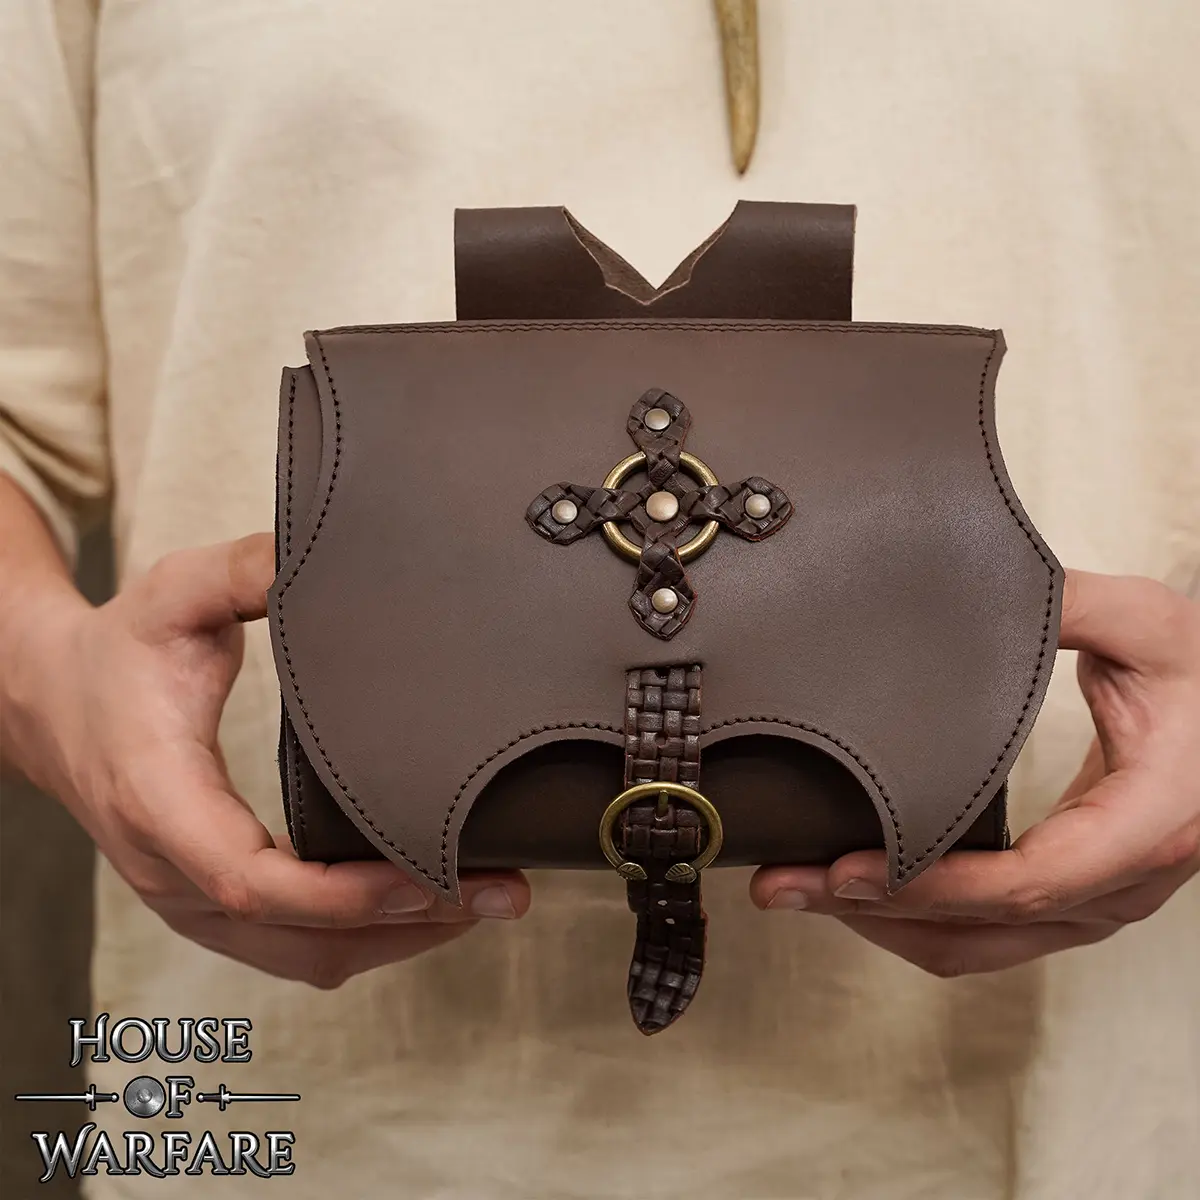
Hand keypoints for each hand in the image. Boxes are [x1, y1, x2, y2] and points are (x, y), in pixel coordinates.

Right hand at [5, 533, 528, 989]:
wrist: (48, 700)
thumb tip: (319, 553)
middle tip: (501, 893)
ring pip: (302, 958)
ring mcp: (187, 898)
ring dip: (396, 941)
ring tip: (482, 903)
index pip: (253, 879)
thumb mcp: (174, 592)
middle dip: (407, 924)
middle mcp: (171, 868)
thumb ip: (246, 569)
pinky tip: (423, 910)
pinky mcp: (207, 903)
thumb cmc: (115, 652)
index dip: (346, 893)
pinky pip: (291, 949)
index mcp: (161, 800)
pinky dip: (363, 939)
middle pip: (298, 938)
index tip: (432, 876)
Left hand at [751, 570, 1199, 976]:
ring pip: (980, 947)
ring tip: (801, 890)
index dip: (930, 886)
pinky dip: (918, 921)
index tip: (844, 870)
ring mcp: (1099, 900)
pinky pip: (991, 934)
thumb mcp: (1150, 625)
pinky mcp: (1075, 898)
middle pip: (983, 928)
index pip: (1027, 882)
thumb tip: (983, 581)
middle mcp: (1122, 881)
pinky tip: (862, 890)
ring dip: (885, 925)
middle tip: (783, 885)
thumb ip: (1068, 605)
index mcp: (1149, 822)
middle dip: (873, 910)